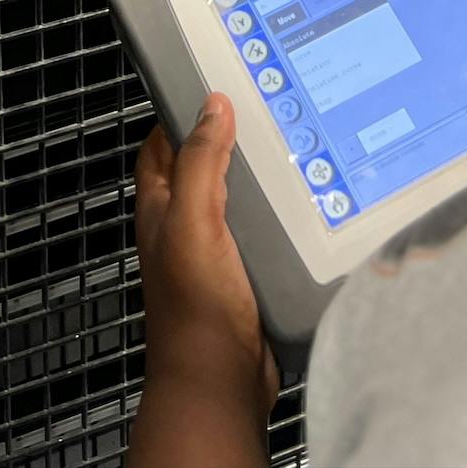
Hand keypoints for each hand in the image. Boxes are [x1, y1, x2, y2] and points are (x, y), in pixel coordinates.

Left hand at [134, 95, 278, 415]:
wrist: (221, 381)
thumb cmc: (195, 308)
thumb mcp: (193, 221)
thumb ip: (201, 163)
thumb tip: (213, 106)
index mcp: (160, 207)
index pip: (162, 144)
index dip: (182, 114)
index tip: (216, 86)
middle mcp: (184, 226)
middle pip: (204, 166)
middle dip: (229, 140)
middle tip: (266, 112)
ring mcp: (215, 251)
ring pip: (237, 198)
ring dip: (260, 179)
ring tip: (294, 147)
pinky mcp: (246, 274)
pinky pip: (262, 232)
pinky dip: (279, 216)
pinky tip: (306, 203)